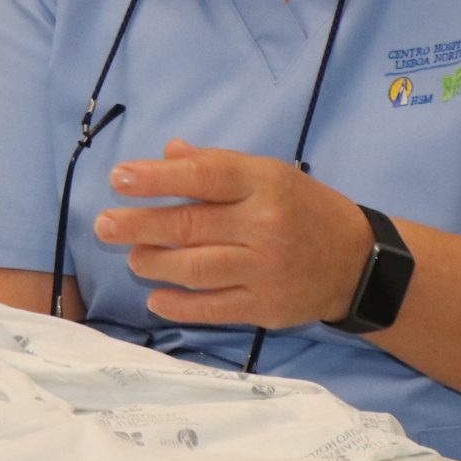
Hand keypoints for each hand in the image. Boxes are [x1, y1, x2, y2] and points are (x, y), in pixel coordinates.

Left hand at [96, 139, 374, 328]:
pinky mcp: (264, 306)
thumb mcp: (269, 173)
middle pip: (190, 224)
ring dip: (154, 263)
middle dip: (138, 225)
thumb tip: (168, 152)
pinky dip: (178, 304)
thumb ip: (217, 165)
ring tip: (133, 257)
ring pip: (195, 268)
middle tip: (104, 225)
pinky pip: (212, 307)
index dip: (157, 177)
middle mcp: (264, 224)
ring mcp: (264, 268)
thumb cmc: (303, 209)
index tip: (119, 178)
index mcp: (264, 182)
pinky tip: (156, 296)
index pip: (203, 175)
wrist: (357, 262)